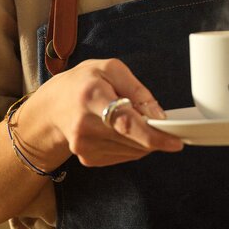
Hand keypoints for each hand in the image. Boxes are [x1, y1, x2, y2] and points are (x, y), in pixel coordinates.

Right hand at [13, 58, 183, 169]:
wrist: (53, 105)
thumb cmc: (86, 81)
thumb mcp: (111, 69)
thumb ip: (138, 90)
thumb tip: (158, 114)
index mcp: (91, 97)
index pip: (125, 122)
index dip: (152, 135)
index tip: (175, 142)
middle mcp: (84, 126)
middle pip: (132, 140)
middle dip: (156, 136)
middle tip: (168, 127)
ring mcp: (83, 146)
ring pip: (131, 151)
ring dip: (145, 141)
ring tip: (141, 122)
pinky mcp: (86, 158)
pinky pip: (122, 156)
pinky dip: (132, 146)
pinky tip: (127, 131)